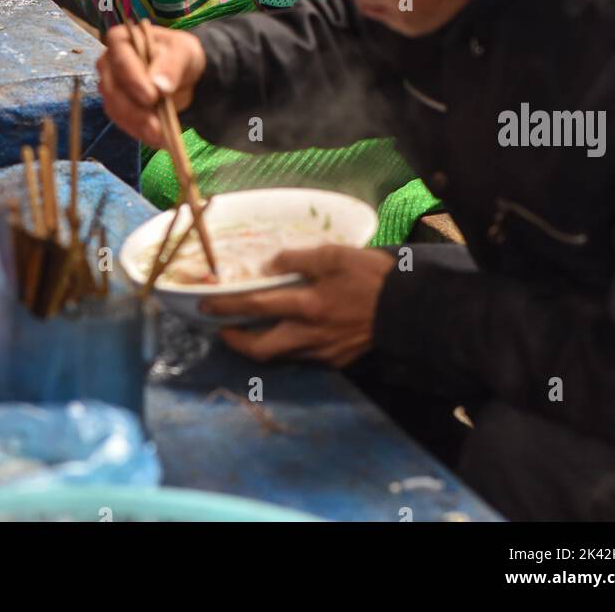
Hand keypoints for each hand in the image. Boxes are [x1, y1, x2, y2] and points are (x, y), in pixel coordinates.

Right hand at [96, 24, 206, 144]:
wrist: (185, 77)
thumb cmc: (180, 56)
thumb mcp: (184, 52)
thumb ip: (172, 65)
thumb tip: (160, 86)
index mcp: (121, 40)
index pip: (120, 60)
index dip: (133, 79)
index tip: (152, 97)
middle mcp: (109, 64)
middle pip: (113, 89)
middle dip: (135, 110)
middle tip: (157, 125)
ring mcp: (111, 88)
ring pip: (115, 109)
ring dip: (138, 125)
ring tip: (161, 135)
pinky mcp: (118, 108)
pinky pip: (123, 123)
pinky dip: (140, 132)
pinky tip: (158, 138)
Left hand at [202, 245, 395, 366]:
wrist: (408, 309)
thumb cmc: (372, 276)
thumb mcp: (335, 254)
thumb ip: (299, 259)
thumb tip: (270, 265)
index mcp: (308, 305)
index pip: (257, 306)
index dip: (227, 307)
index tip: (206, 305)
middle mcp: (310, 335)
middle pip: (262, 348)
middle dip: (236, 341)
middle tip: (222, 329)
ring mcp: (323, 352)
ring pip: (280, 355)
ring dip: (260, 345)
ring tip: (250, 330)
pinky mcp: (336, 359)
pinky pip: (302, 356)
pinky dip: (287, 346)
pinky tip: (286, 333)